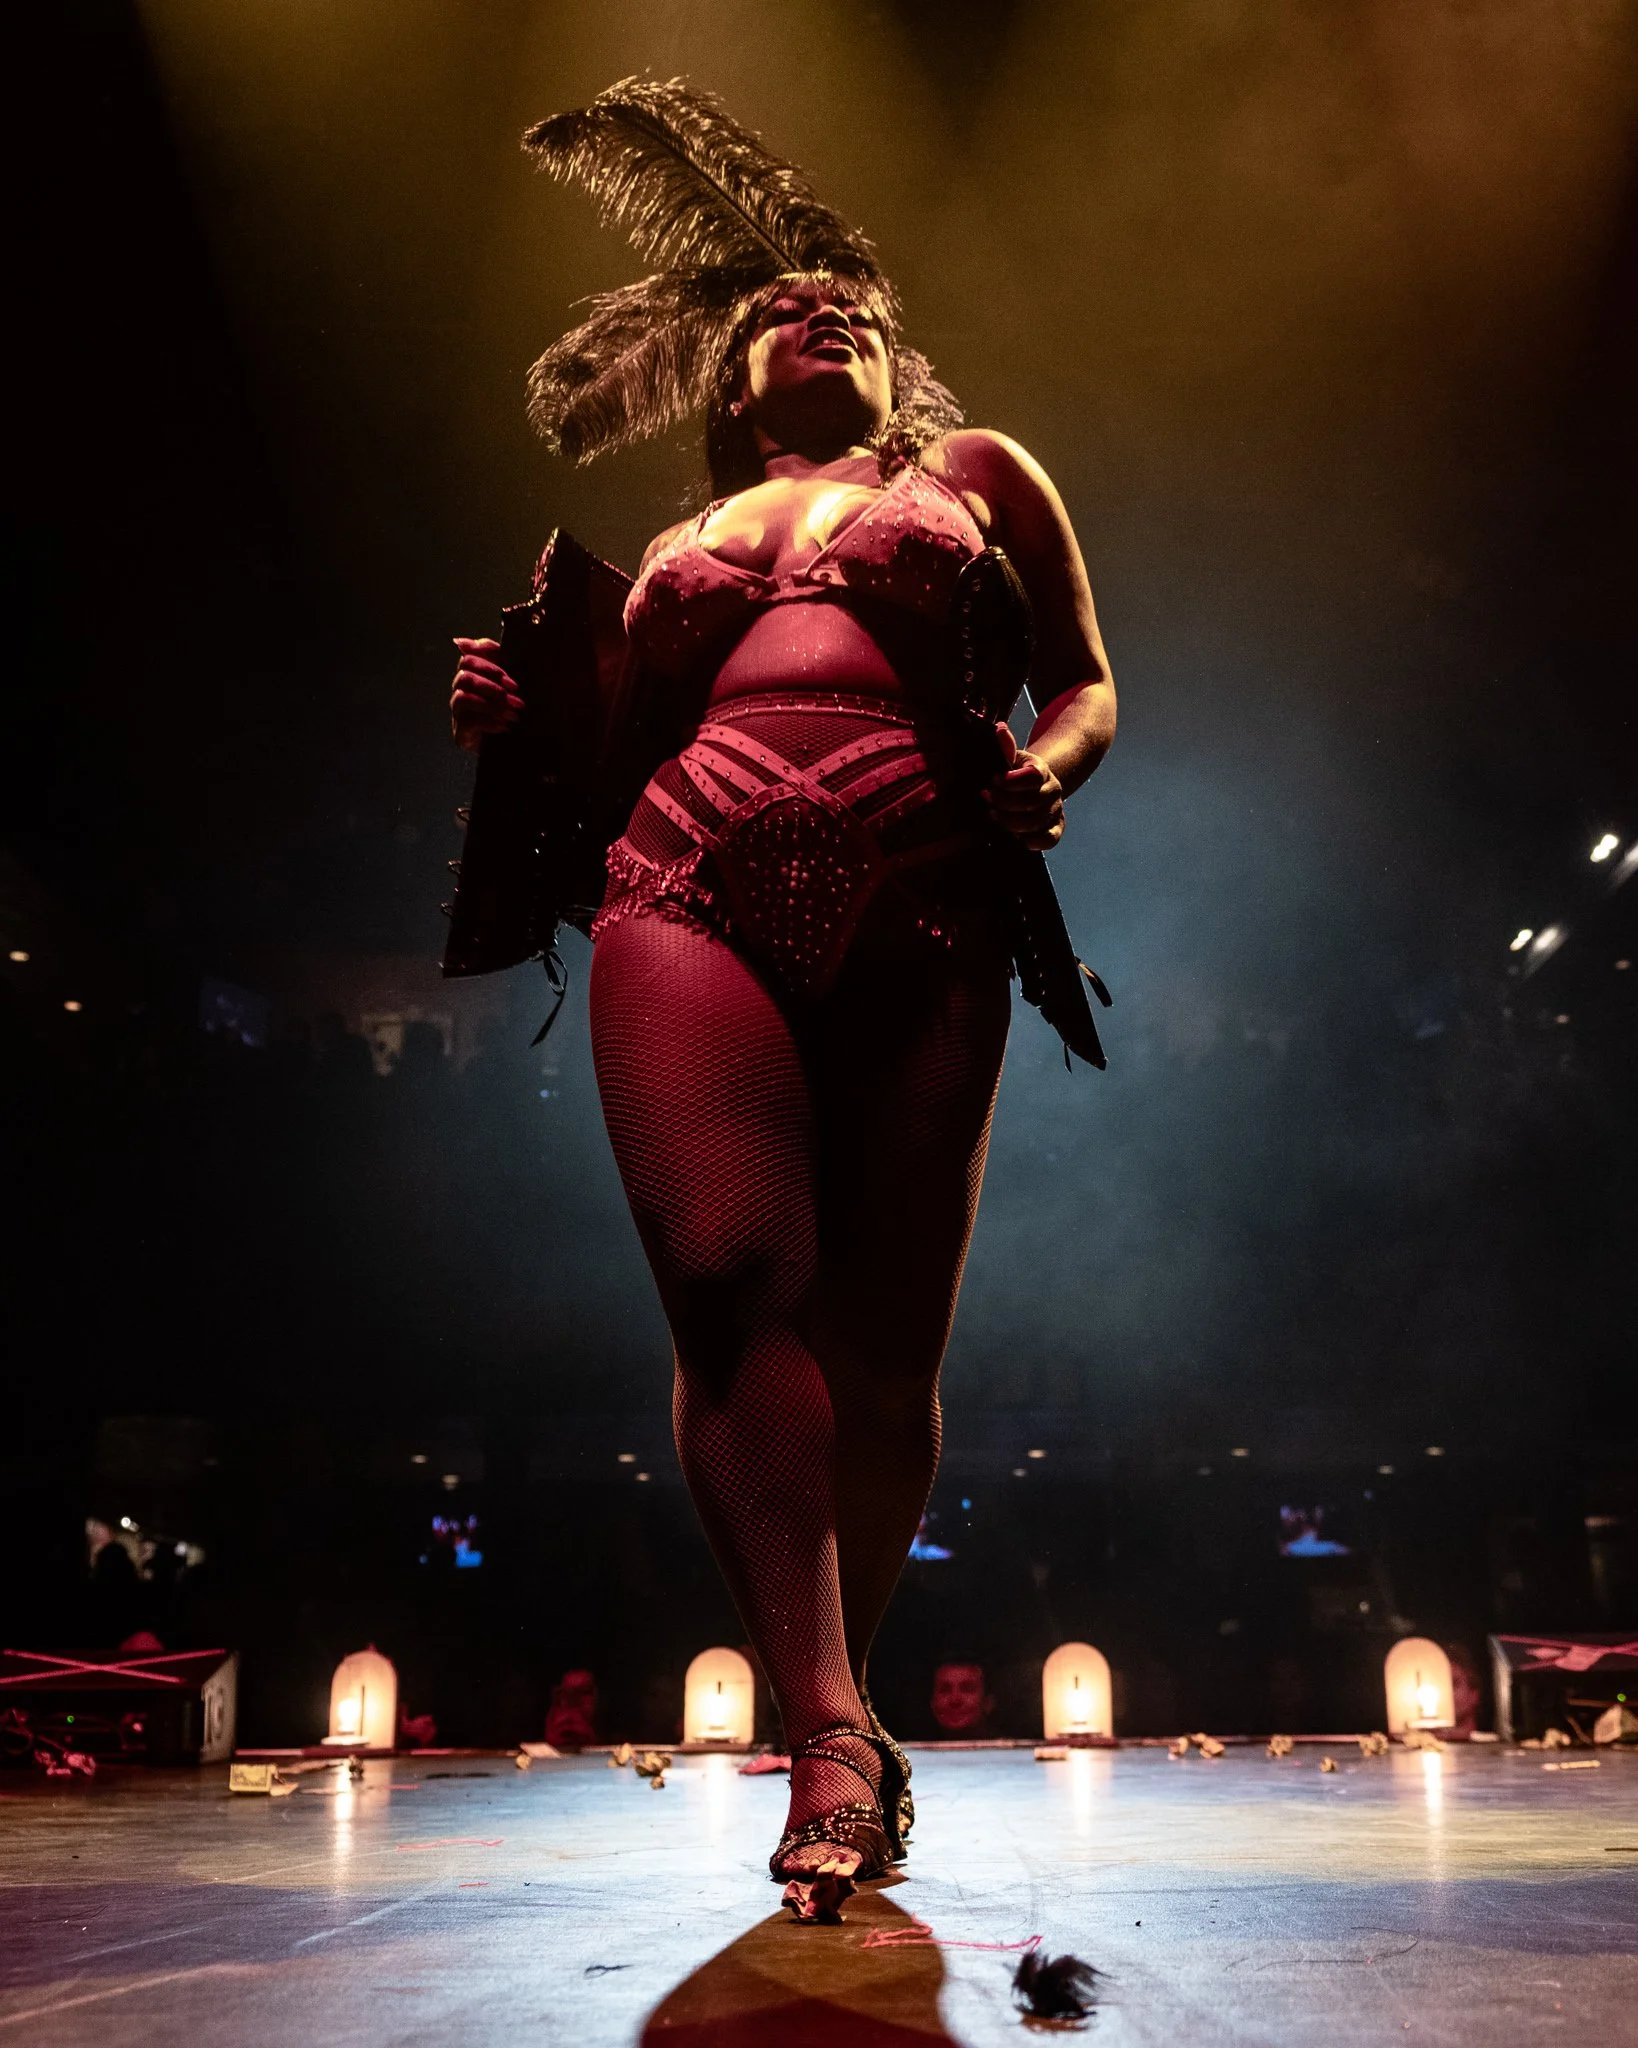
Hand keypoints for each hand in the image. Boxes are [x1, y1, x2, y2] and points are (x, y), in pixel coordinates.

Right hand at [450, 636, 523, 750]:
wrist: (507, 746)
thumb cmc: (510, 710)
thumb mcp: (513, 685)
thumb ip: (504, 662)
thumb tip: (469, 641)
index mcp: (473, 673)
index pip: (470, 655)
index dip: (487, 659)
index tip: (508, 670)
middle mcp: (460, 688)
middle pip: (465, 672)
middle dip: (491, 680)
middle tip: (515, 691)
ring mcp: (458, 710)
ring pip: (464, 695)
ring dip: (491, 702)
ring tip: (514, 712)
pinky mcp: (460, 730)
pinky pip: (468, 720)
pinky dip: (489, 722)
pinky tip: (505, 725)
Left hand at [984, 721, 1064, 848]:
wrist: (1036, 786)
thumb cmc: (1016, 773)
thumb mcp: (1011, 758)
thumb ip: (1006, 747)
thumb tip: (1000, 728)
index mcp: (1042, 771)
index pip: (1032, 777)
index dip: (1011, 782)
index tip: (994, 781)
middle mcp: (1053, 790)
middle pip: (1031, 802)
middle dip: (1004, 803)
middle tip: (988, 799)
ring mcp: (1055, 809)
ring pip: (1036, 822)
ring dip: (1011, 822)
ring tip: (994, 815)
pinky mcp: (1056, 827)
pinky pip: (1051, 838)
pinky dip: (1035, 841)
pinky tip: (1019, 839)